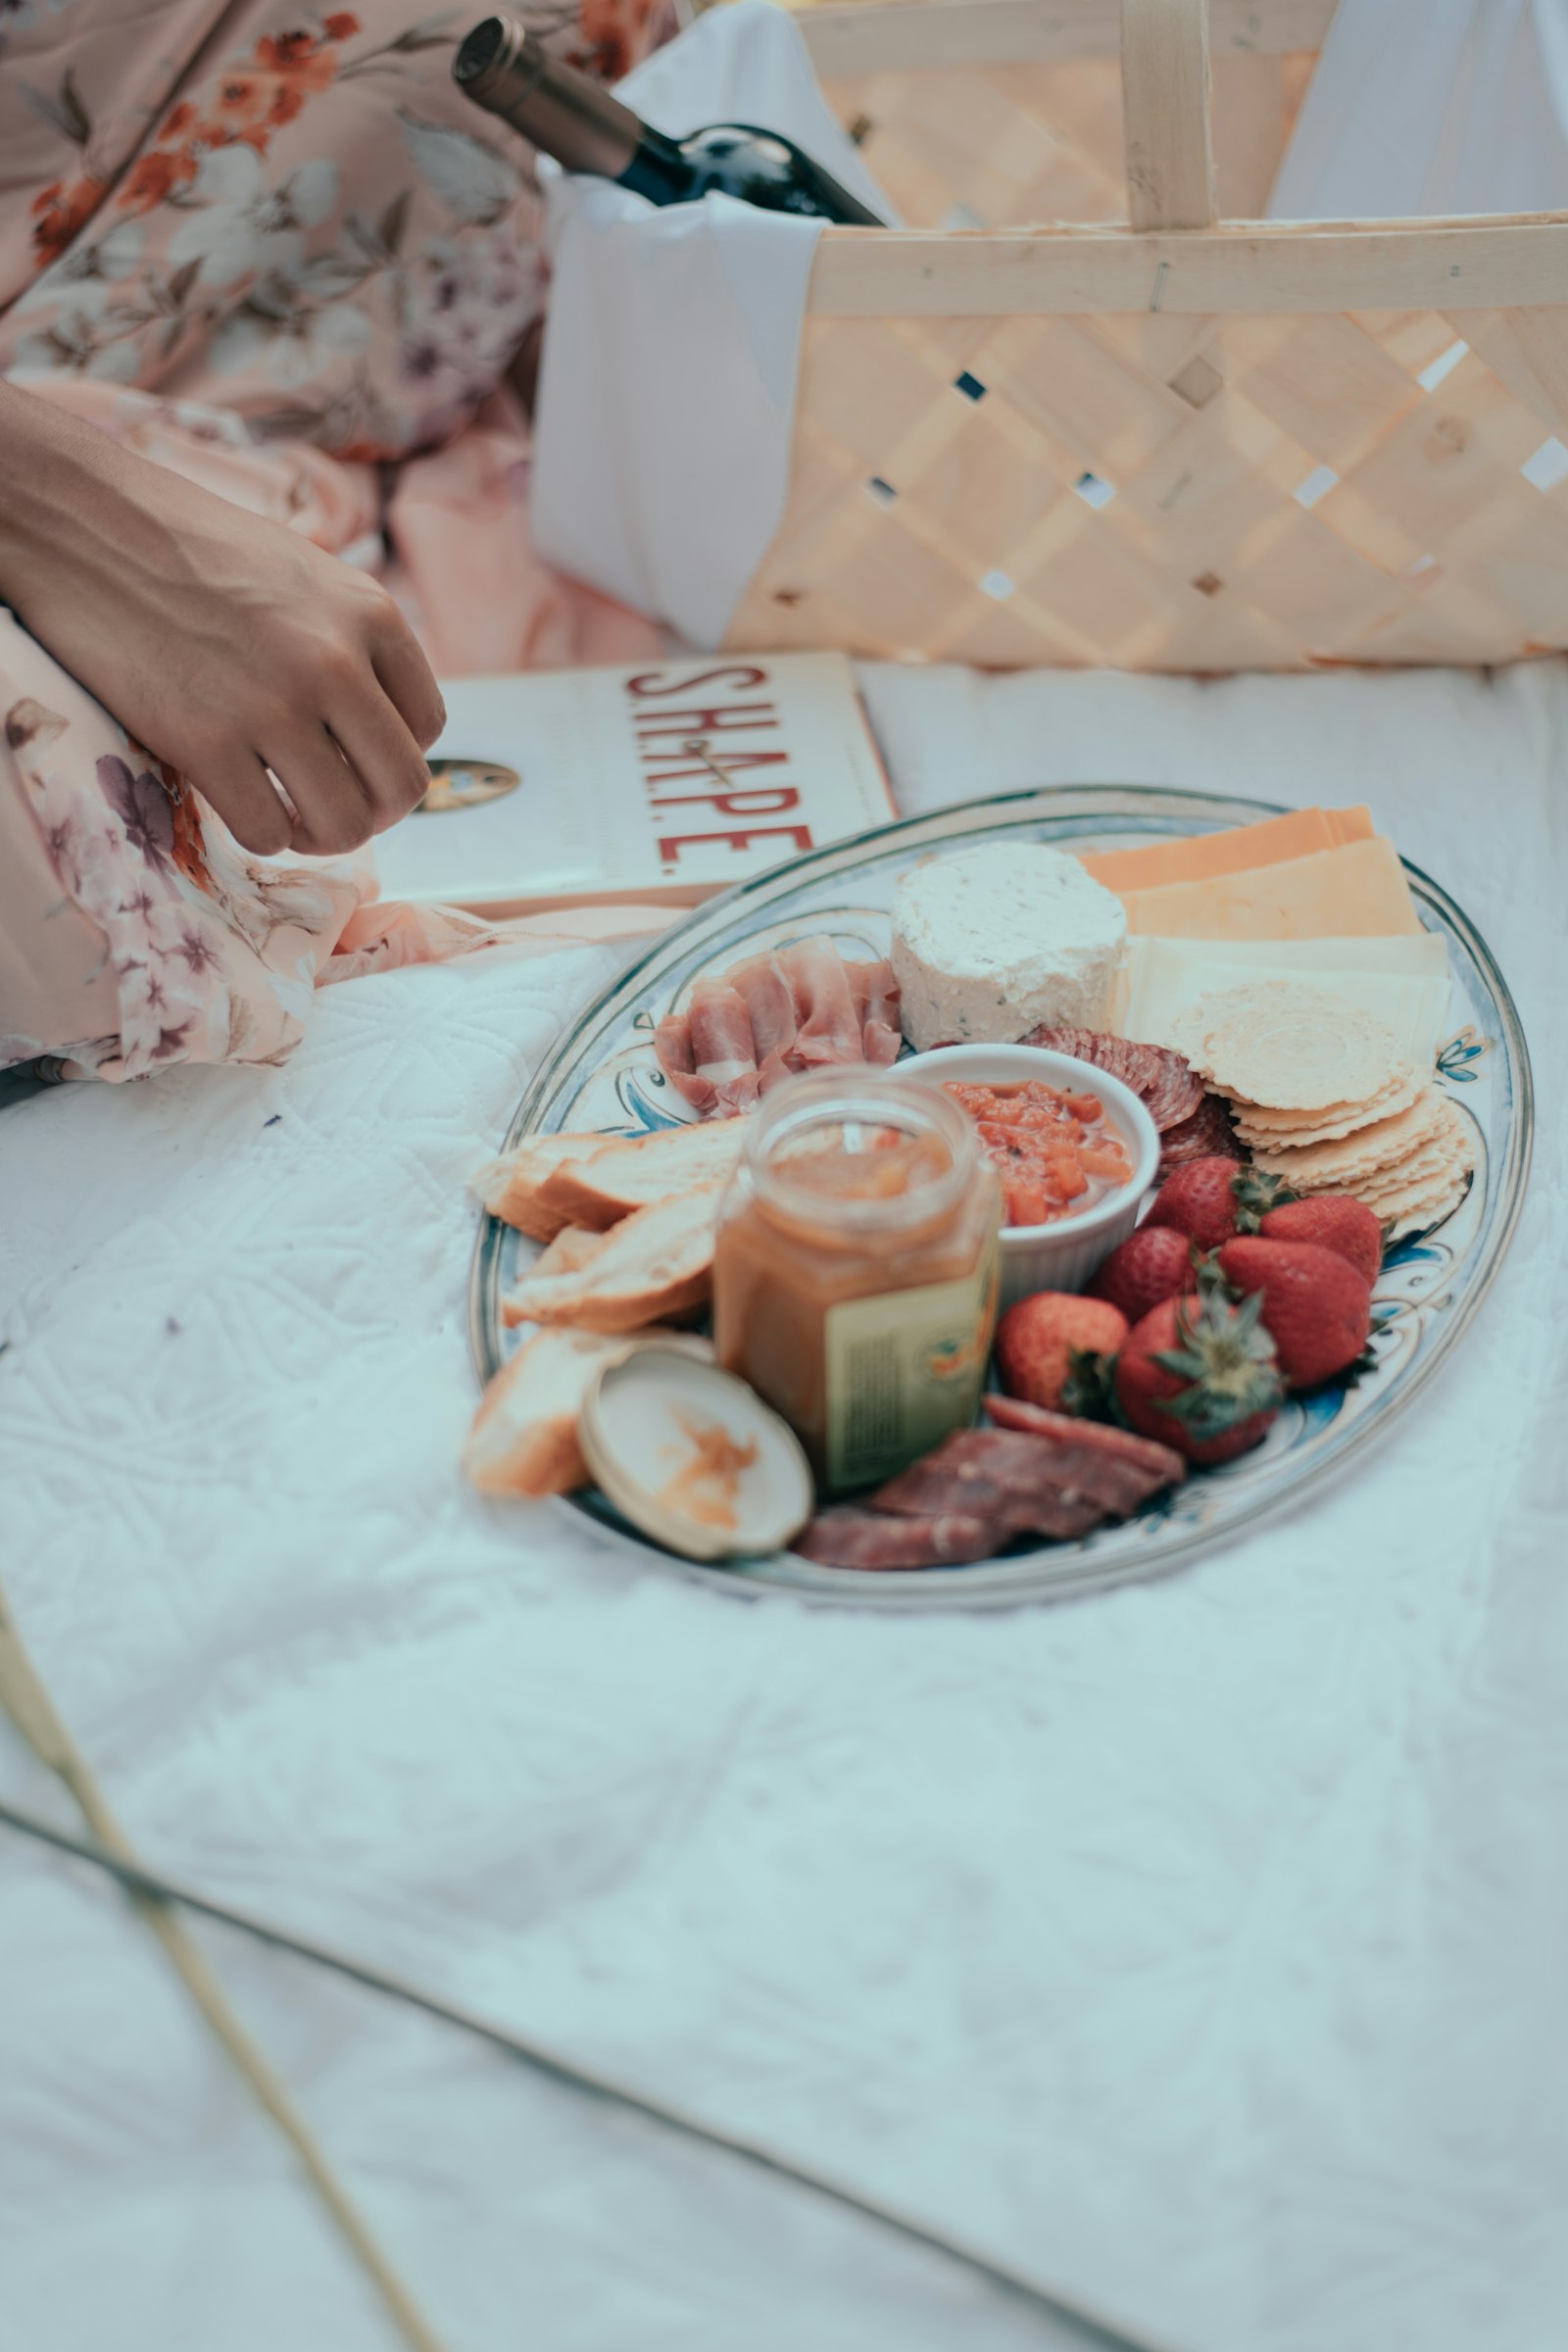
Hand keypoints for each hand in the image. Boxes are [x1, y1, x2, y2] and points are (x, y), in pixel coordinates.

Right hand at [0, 384, 444, 858]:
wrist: (90, 527)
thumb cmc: (197, 551)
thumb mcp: (306, 574)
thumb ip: (353, 640)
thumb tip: (383, 726)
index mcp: (370, 615)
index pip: (427, 726)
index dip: (393, 753)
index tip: (354, 755)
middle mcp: (333, 663)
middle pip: (401, 785)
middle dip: (376, 811)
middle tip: (337, 808)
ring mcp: (271, 705)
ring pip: (344, 824)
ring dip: (323, 836)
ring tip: (294, 818)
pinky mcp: (204, 742)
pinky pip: (267, 834)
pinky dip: (263, 836)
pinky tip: (243, 806)